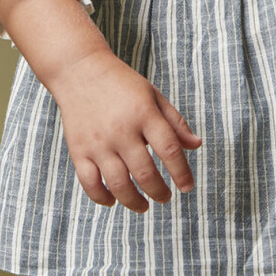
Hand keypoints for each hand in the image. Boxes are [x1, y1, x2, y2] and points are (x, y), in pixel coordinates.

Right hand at [51, 49, 201, 212]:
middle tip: (165, 197)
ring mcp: (98, 142)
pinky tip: (113, 200)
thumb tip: (197, 146)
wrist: (79, 70)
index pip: (169, 150)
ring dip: (134, 201)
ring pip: (119, 184)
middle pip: (145, 173)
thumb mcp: (152, 95)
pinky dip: (102, 198)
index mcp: (144, 114)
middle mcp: (121, 130)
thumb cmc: (121, 84)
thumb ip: (175, 122)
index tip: (187, 187)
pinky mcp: (78, 150)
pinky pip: (90, 183)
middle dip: (159, 192)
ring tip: (143, 205)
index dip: (182, 173)